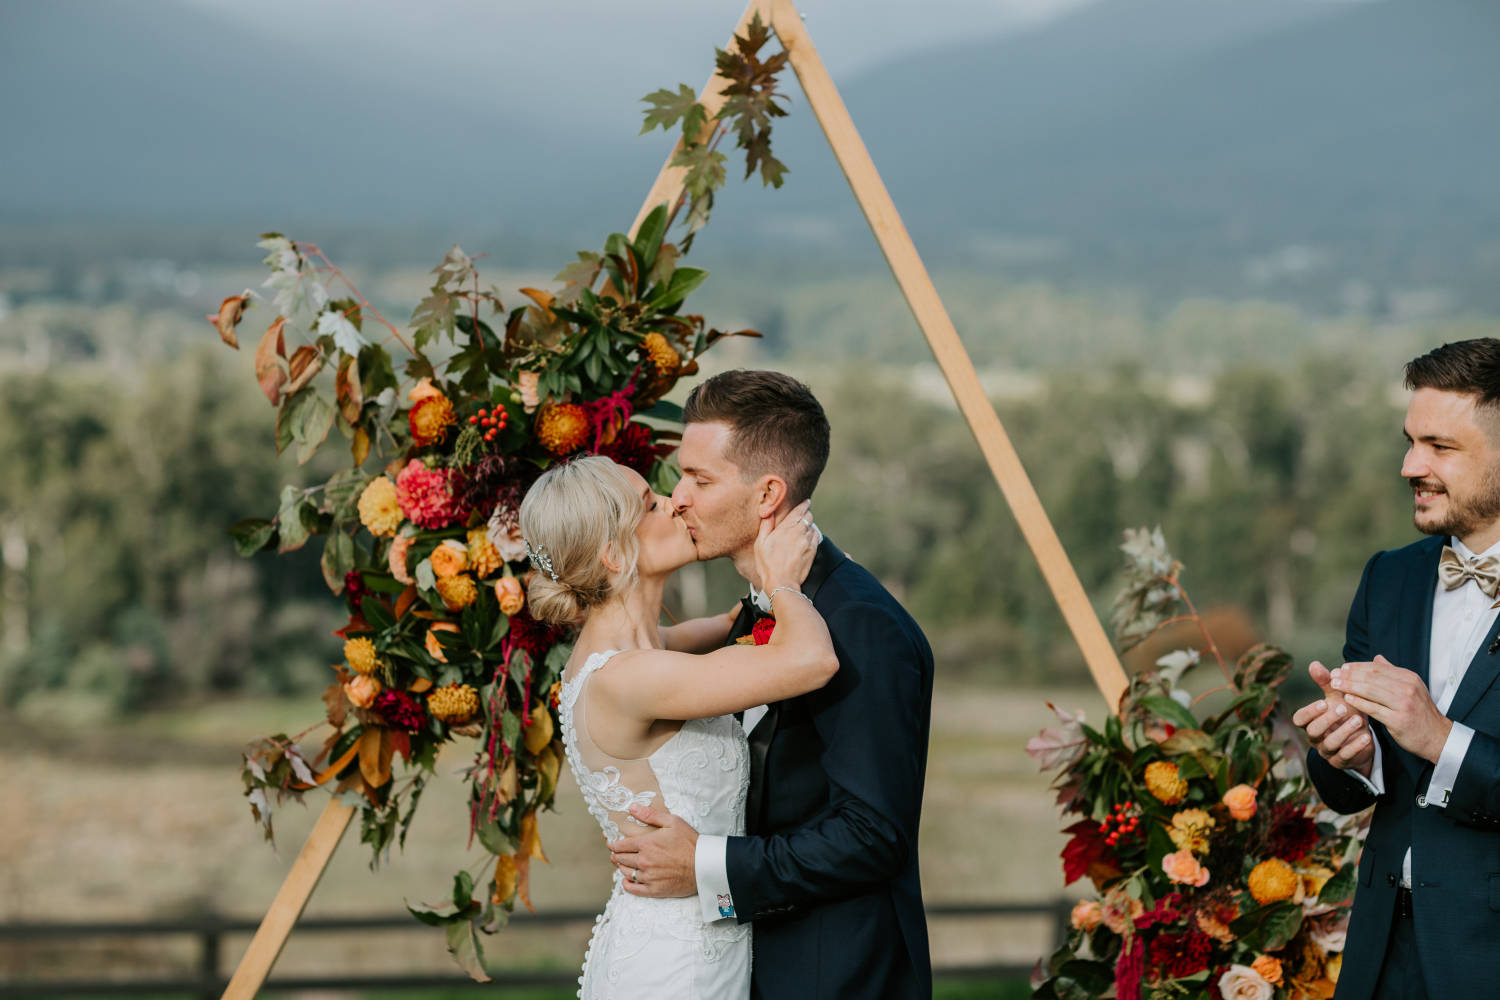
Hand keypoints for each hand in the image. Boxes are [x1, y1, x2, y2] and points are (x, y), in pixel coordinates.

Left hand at [606, 804, 698, 898]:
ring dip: (621, 868)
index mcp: (645, 844)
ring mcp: (648, 877)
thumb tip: (632, 807)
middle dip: (616, 855)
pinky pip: (633, 889)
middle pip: (621, 859)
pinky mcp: (654, 890)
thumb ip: (650, 815)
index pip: (621, 845)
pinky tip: (626, 881)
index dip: (613, 844)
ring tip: (620, 864)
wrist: (704, 865)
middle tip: (614, 853)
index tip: (610, 843)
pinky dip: (627, 885)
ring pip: (626, 873)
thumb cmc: (689, 842)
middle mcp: (644, 861)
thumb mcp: (672, 822)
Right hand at [753, 499, 817, 592]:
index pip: (799, 510)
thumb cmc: (767, 565)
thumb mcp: (760, 544)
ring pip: (813, 526)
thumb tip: (768, 513)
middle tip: (803, 514)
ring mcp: (807, 542)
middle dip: (806, 513)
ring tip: (804, 527)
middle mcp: (798, 533)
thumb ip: (765, 526)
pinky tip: (808, 537)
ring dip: (809, 524)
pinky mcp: (813, 551)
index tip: (805, 502)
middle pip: (809, 516)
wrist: (782, 583)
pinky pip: (817, 537)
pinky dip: (813, 534)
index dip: (804, 505)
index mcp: (785, 529)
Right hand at [1291, 660, 1374, 776]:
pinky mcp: (1341, 762)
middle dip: (1327, 720)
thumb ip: (1326, 682)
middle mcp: (1315, 738)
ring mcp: (1327, 751)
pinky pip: (1345, 756)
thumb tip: (1313, 663)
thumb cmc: (1346, 714)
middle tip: (1343, 709)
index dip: (1310, 711)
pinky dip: (1355, 746)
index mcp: (1311, 722)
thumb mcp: (1337, 698)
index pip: (1300, 719)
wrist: (1362, 738)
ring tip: (1359, 720)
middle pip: (1313, 732)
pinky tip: (1367, 736)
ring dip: (1344, 732)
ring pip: (1329, 744)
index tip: (1324, 702)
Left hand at [1331, 654, 1452, 763]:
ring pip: (1370, 691)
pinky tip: (1347, 698)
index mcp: (1409, 678)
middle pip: (1371, 678)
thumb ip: (1393, 673)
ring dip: (1350, 686)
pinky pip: (1373, 709)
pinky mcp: (1399, 720)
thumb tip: (1376, 657)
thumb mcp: (1411, 688)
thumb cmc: (1420, 712)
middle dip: (1349, 675)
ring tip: (1336, 685)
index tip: (1342, 667)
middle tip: (1333, 675)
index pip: (1377, 668)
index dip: (1357, 666)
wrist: (1437, 737)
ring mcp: (1404, 704)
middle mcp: (1407, 688)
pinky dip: (1358, 702)